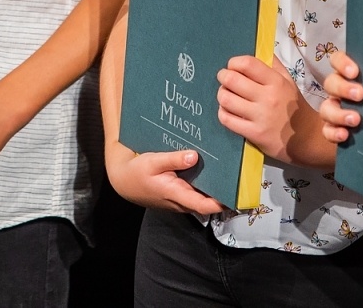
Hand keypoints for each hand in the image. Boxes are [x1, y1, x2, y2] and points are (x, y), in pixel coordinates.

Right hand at [104, 139, 224, 213]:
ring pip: (202, 197)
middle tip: (238, 179)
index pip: (203, 205)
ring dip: (214, 189)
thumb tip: (194, 156)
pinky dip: (204, 185)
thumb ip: (173, 159)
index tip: (235, 196)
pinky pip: (195, 192)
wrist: (124, 182)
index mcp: (176, 194)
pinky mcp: (178, 195)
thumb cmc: (137, 172)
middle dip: (222, 193)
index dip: (220, 203)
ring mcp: (180, 200)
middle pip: (207, 202)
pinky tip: (209, 170)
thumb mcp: (152, 161)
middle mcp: (181, 201)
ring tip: (228, 171)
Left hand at [216, 55, 329, 167]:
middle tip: (224, 79)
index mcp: (276, 82)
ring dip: (222, 95)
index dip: (233, 63)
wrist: (307, 138)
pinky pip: (227, 119)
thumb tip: (260, 50)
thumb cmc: (295, 107)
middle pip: (231, 79)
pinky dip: (223, 113)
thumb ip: (274, 66)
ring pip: (226, 99)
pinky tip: (228, 111)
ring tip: (226, 95)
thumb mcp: (289, 82)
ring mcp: (260, 117)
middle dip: (223, 76)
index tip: (232, 67)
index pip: (247, 64)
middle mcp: (268, 98)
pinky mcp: (254, 134)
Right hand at [317, 48, 362, 144]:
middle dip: (343, 88)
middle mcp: (339, 90)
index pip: (337, 60)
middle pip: (331, 83)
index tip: (354, 71)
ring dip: (338, 113)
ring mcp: (334, 109)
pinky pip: (327, 130)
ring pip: (326, 108)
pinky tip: (345, 134)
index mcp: (349, 75)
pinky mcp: (333, 128)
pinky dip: (334, 133)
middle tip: (360, 94)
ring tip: (355, 119)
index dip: (341, 63)